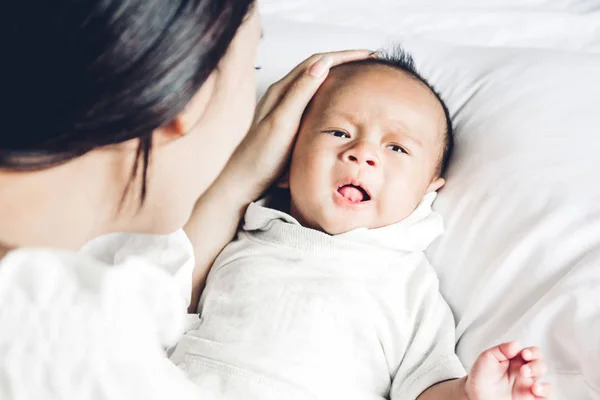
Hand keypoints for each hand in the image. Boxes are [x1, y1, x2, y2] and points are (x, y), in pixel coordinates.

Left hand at [222, 49, 373, 201]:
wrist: (244, 182)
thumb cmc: (261, 156)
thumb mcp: (282, 124)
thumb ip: (300, 94)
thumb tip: (322, 64)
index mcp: (281, 91)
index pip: (318, 62)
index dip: (345, 55)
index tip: (370, 55)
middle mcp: (281, 95)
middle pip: (317, 67)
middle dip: (344, 60)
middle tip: (371, 62)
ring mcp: (283, 108)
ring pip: (315, 82)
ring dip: (337, 74)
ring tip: (360, 76)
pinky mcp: (286, 122)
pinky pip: (312, 99)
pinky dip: (329, 92)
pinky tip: (339, 103)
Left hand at [465, 341, 551, 399]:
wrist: (475, 394)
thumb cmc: (481, 375)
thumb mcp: (487, 357)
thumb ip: (501, 349)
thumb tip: (516, 344)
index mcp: (516, 360)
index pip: (531, 353)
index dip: (532, 352)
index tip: (524, 354)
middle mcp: (524, 372)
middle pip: (541, 365)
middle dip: (535, 365)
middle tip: (523, 370)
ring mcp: (527, 386)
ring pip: (545, 381)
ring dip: (542, 380)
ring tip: (531, 384)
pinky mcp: (529, 398)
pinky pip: (545, 396)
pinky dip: (545, 392)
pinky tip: (536, 390)